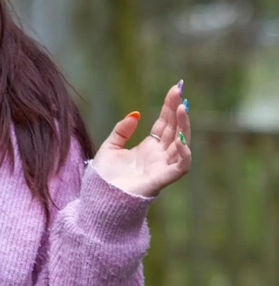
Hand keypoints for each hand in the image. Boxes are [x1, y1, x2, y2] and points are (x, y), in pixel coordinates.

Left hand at [91, 82, 191, 197]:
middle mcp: (159, 155)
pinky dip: (185, 154)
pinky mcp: (162, 178)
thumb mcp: (111, 146)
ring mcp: (163, 166)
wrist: (100, 196)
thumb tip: (136, 114)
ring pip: (181, 143)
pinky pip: (181, 166)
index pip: (164, 123)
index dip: (170, 107)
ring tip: (182, 108)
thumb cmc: (105, 176)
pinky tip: (182, 140)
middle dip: (178, 110)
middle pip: (174, 129)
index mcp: (149, 147)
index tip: (175, 89)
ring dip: (183, 126)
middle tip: (180, 90)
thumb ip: (122, 130)